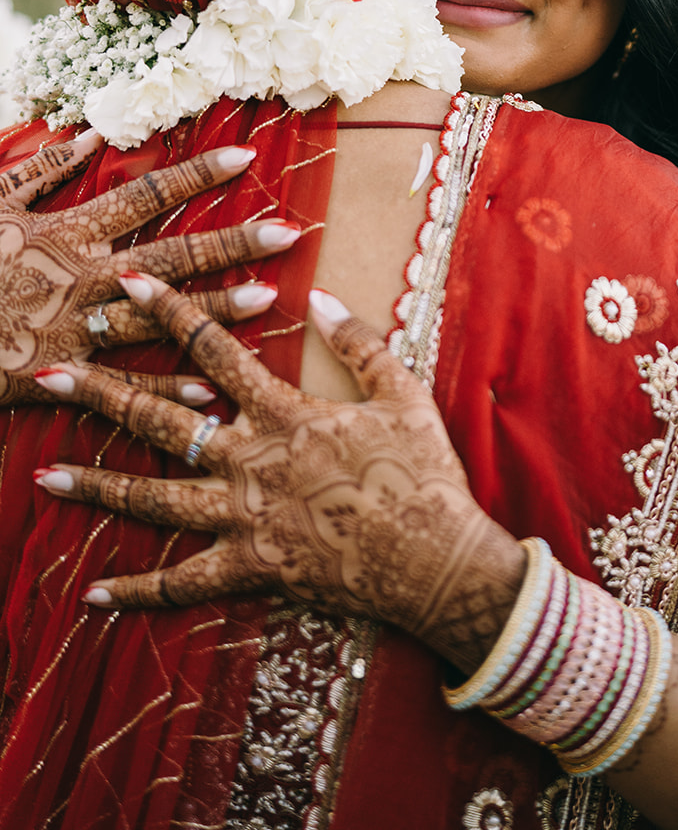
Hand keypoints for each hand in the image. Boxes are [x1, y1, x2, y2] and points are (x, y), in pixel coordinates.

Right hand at [0, 136, 300, 403]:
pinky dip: (166, 388)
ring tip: (269, 299)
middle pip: (171, 253)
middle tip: (289, 232)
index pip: (146, 194)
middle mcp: (82, 275)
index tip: (248, 158)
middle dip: (233, 242)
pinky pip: (123, 385)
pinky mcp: (61, 375)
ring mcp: (74, 328)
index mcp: (66, 228)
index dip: (197, 175)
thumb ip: (39, 170)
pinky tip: (212, 390)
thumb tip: (88, 135)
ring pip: (159, 318)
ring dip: (215, 311)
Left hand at [35, 274, 525, 672]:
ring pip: (153, 501)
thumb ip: (357, 341)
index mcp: (285, 413)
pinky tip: (92, 594)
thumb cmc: (423, 472)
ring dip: (96, 487)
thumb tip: (318, 295)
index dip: (169, 311)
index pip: (214, 349)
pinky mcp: (249, 570)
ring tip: (42, 475)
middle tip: (48, 373)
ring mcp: (244, 520)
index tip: (127, 282)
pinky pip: (182, 585)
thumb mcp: (401, 392)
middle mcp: (250, 462)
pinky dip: (137, 591)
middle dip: (101, 394)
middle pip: (162, 421)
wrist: (435, 560)